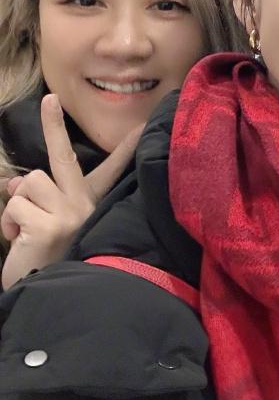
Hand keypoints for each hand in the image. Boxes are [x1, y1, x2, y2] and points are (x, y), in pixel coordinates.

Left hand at [0, 94, 141, 288]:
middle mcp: (85, 205)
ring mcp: (70, 213)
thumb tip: (15, 181)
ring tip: (24, 231)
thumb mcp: (46, 225)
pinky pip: (16, 206)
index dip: (127, 146)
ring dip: (17, 205)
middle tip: (49, 98)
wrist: (51, 301)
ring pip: (29, 182)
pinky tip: (20, 241)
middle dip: (54, 124)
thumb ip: (37, 199)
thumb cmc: (47, 260)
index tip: (145, 125)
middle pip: (64, 156)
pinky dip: (9, 222)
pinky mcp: (51, 224)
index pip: (111, 170)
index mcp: (90, 204)